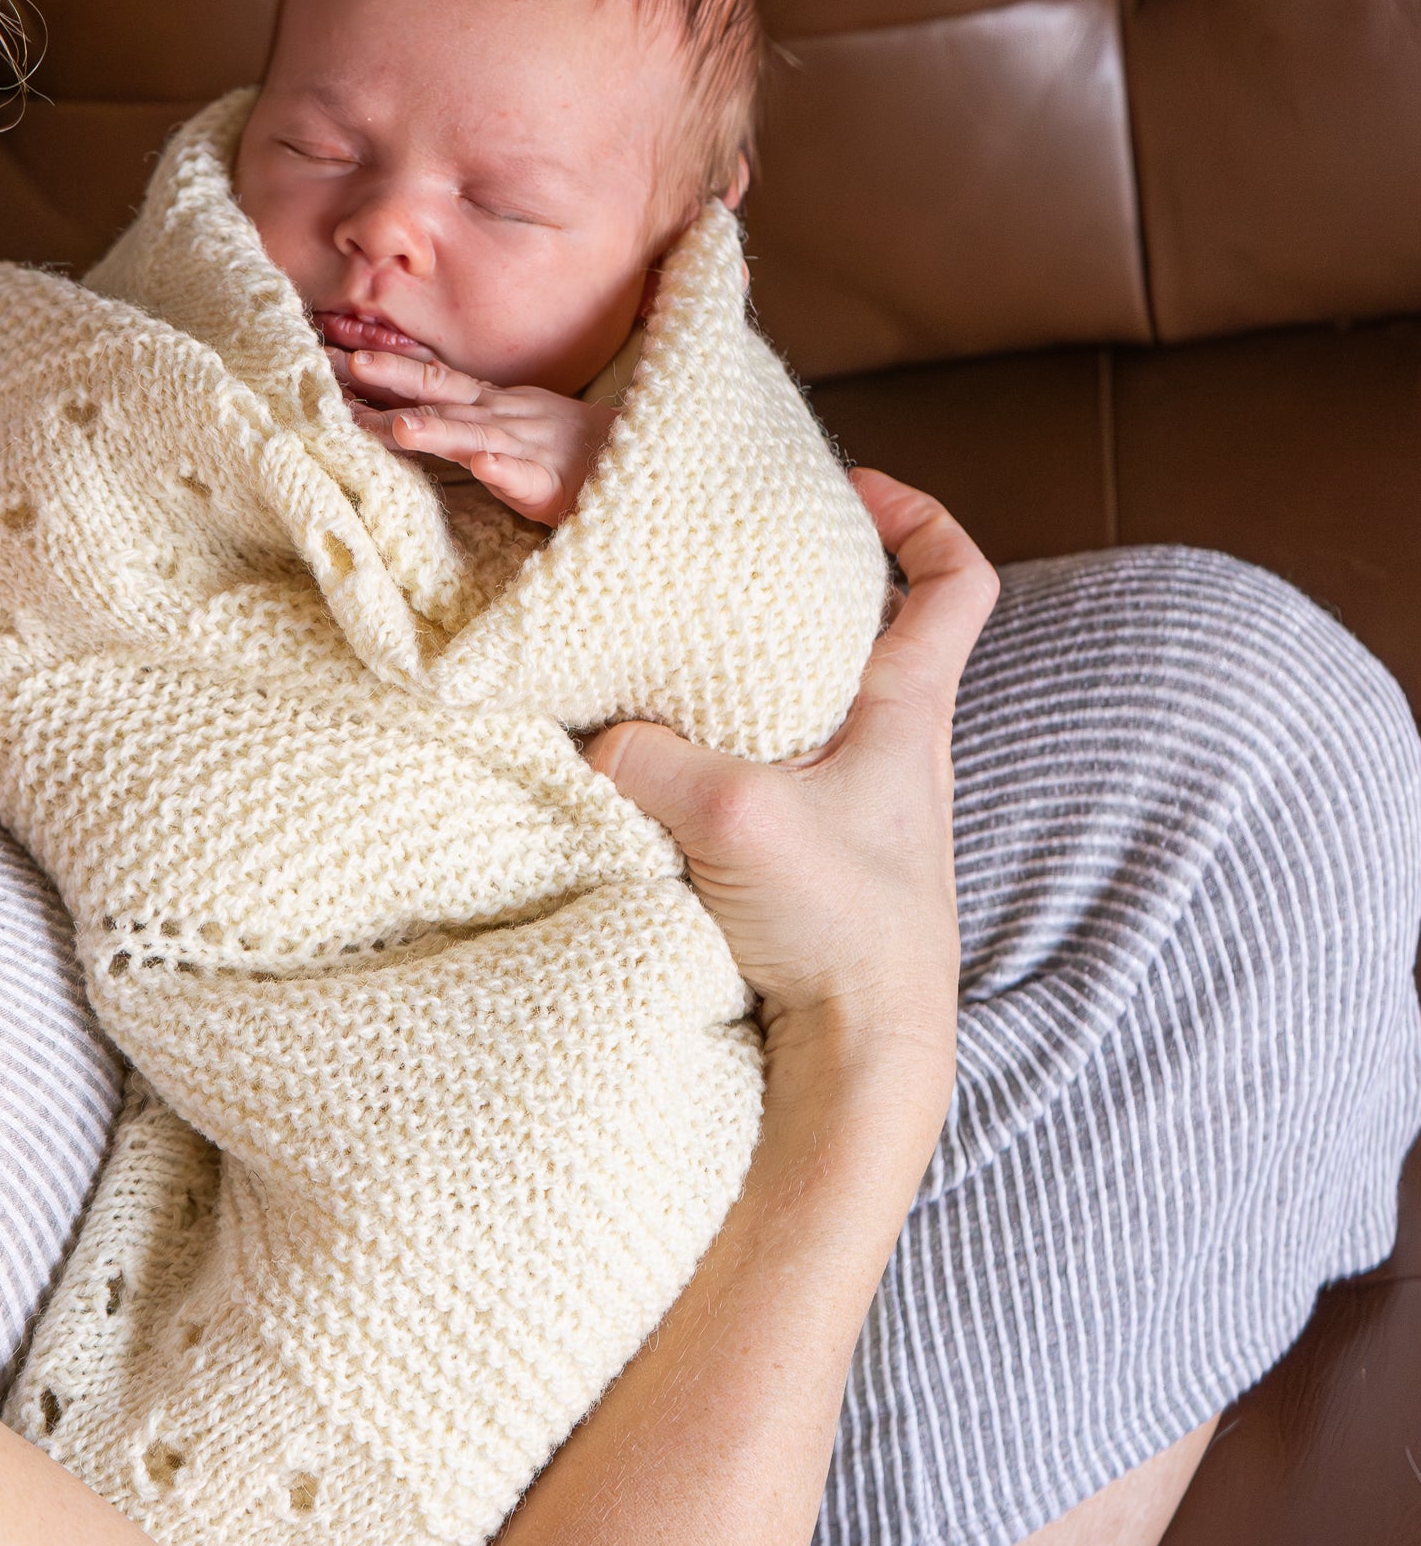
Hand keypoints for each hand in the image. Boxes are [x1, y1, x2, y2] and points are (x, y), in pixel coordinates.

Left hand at [340, 343, 617, 523]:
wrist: (631, 465)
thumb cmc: (563, 453)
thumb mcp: (506, 425)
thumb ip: (459, 418)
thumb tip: (396, 412)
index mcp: (488, 404)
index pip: (428, 378)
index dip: (381, 366)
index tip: (328, 355)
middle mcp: (501, 417)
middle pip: (439, 393)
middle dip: (391, 379)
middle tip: (345, 366)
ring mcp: (526, 446)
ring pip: (476, 435)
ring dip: (439, 430)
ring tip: (402, 428)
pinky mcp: (550, 482)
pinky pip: (527, 474)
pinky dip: (505, 468)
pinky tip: (486, 465)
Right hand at [584, 470, 997, 1074]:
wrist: (862, 1056)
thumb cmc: (843, 933)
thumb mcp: (735, 816)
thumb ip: (649, 758)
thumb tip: (589, 740)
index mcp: (907, 714)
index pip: (956, 583)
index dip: (919, 519)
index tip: (854, 489)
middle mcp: (887, 755)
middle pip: (856, 636)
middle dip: (789, 593)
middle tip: (712, 568)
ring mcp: (847, 815)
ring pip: (796, 711)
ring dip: (735, 684)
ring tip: (656, 664)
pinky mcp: (803, 869)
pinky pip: (755, 781)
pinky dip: (704, 761)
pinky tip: (642, 770)